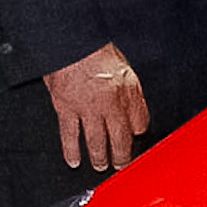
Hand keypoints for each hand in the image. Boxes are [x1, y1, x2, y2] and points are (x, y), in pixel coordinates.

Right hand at [46, 42, 150, 171]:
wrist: (71, 41)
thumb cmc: (95, 49)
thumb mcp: (124, 67)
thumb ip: (129, 92)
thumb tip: (133, 114)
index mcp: (128, 91)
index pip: (140, 122)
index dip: (138, 133)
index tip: (136, 139)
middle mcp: (110, 103)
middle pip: (121, 139)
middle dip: (122, 156)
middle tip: (121, 164)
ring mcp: (88, 108)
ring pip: (97, 142)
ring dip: (100, 158)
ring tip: (101, 165)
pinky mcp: (66, 108)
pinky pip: (70, 136)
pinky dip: (72, 151)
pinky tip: (74, 161)